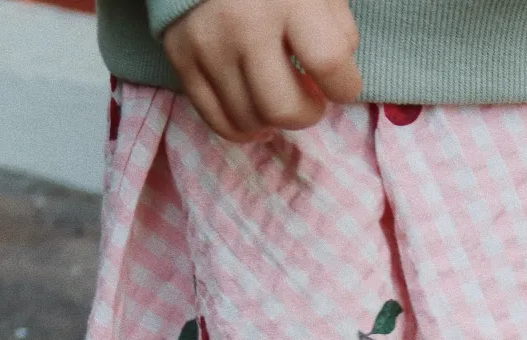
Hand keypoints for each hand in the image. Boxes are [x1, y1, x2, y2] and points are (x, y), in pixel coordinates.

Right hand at [163, 0, 361, 141]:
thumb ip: (338, 28)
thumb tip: (335, 78)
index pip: (329, 63)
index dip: (346, 87)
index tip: (343, 86)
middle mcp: (244, 23)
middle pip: (283, 109)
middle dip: (307, 114)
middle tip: (310, 99)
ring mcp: (208, 43)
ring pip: (251, 120)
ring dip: (274, 121)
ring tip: (280, 98)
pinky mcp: (181, 56)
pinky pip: (218, 121)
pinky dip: (244, 128)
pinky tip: (258, 117)